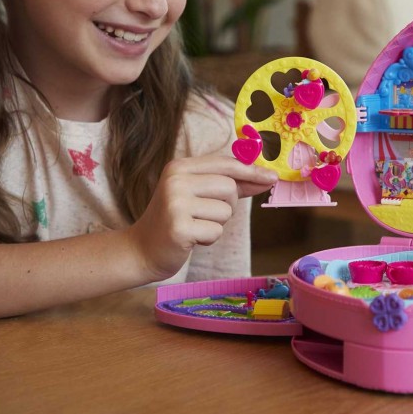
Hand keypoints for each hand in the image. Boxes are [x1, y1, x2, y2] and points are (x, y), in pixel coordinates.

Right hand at [127, 155, 276, 280]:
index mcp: (179, 167)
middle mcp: (175, 181)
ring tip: (195, 226)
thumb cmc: (176, 219)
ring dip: (217, 224)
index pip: (225, 163)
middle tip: (206, 215)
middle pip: (229, 187)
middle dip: (228, 205)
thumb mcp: (197, 193)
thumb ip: (229, 183)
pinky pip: (216, 231)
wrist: (141, 249)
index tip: (271, 178)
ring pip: (225, 211)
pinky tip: (191, 238)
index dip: (251, 171)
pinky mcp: (178, 228)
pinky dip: (209, 238)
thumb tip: (266, 177)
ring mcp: (175, 204)